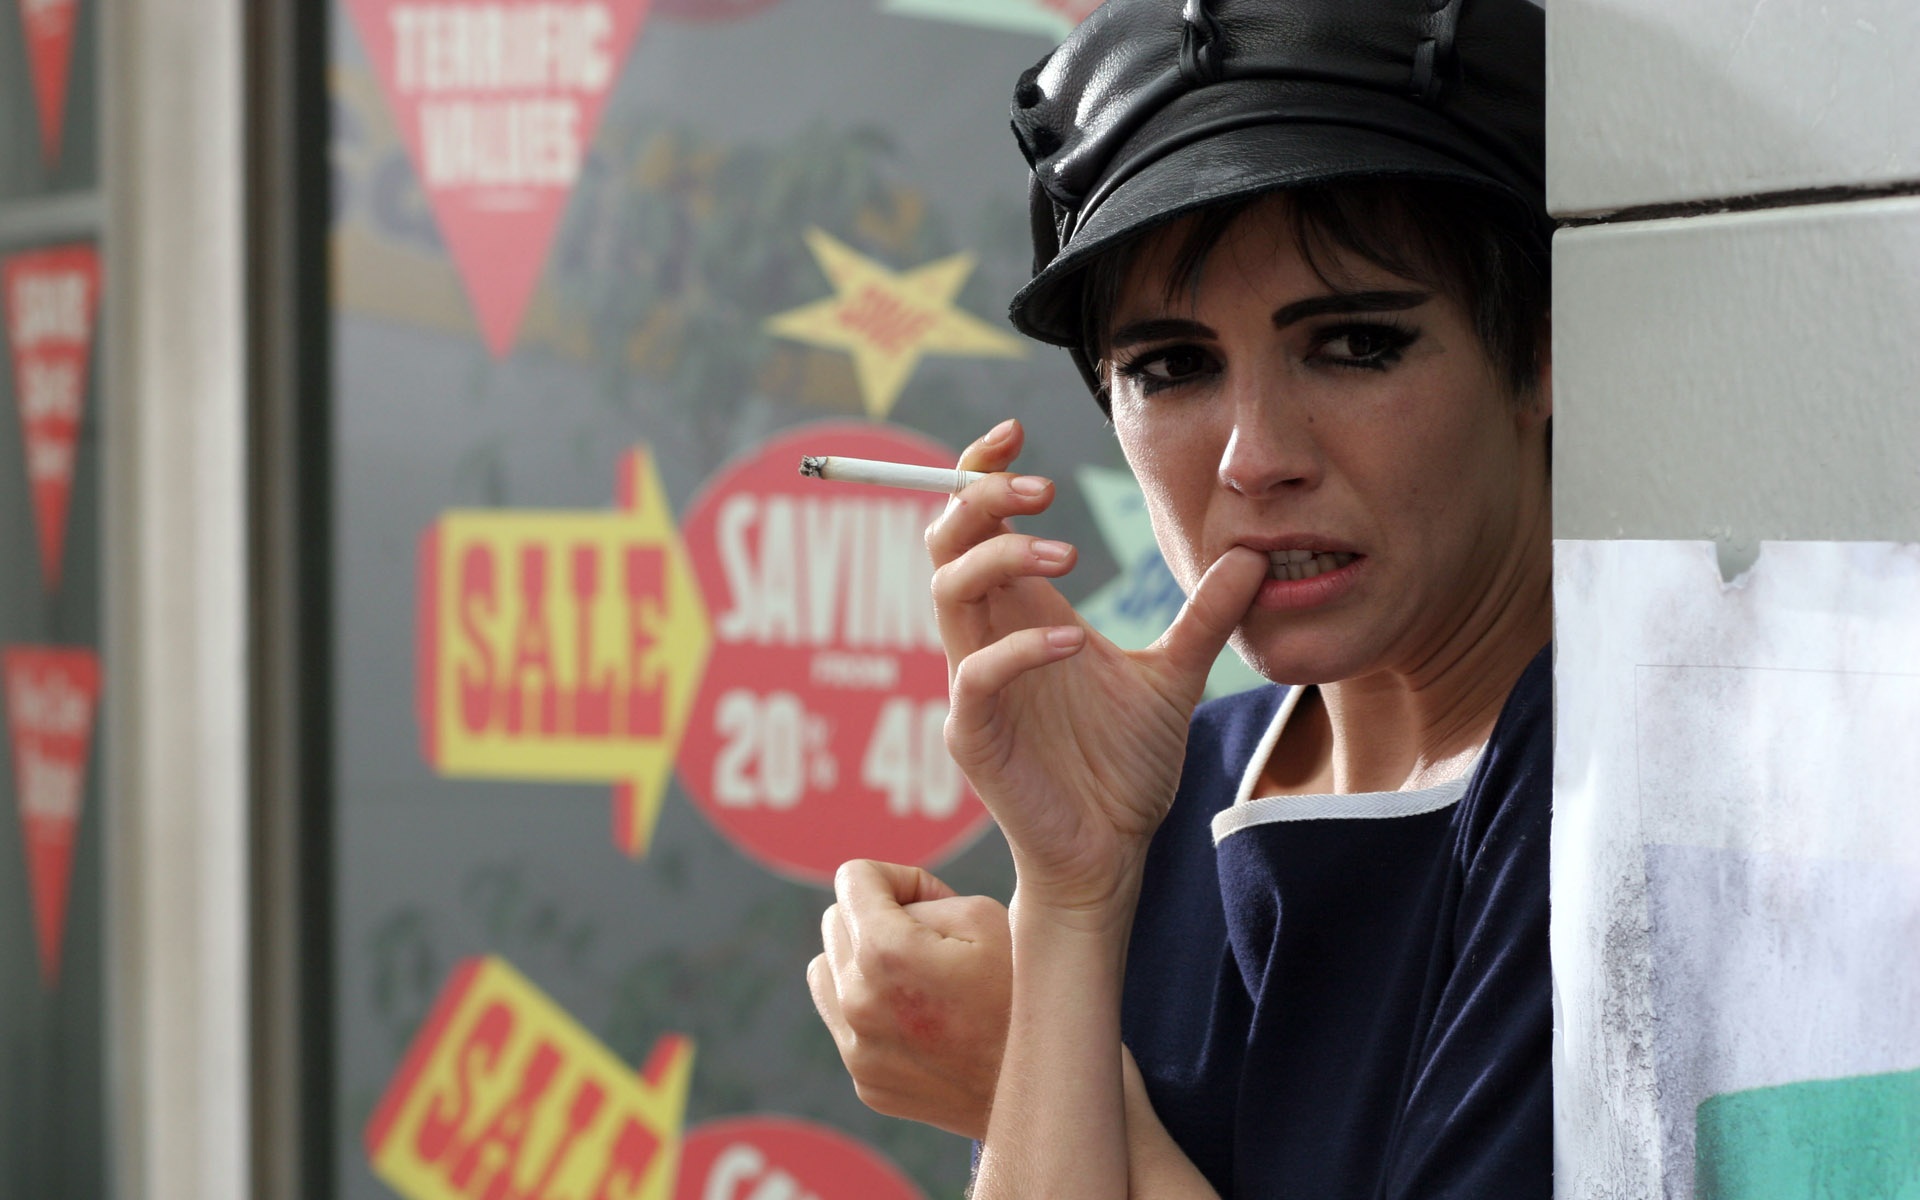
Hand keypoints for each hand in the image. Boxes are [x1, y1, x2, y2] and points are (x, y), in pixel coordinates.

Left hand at [807, 859, 1011, 1138]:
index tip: (932, 902)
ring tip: (919, 980)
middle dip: (879, 918)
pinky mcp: (866, 1083)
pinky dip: (874, 1012)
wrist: (1048, 1089)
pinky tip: (924, 1023)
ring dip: (862, 963)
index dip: (896, 878)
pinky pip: (846, 1024)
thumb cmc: (1024, 991)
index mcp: (884, 953)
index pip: (852, 878)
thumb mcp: (986, 916)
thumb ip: (919, 896)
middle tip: (934, 942)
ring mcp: (858, 1051)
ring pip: (827, 971)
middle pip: (836, 923)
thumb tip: (885, 910)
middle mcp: (858, 1004)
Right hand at [928, 419, 1266, 916]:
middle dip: (983, 499)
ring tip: (1066, 550)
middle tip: (1044, 488)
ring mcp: (973, 687)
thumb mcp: (1174, 676)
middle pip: (945, 541)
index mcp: (1019, 613)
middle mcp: (986, 639)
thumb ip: (1203, 616)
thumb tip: (1254, 556)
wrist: (1111, 855)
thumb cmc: (1123, 770)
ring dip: (998, 557)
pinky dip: (1018, 650)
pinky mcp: (974, 736)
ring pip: (947, 594)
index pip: (974, 522)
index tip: (1016, 431)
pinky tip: (1073, 641)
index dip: (980, 470)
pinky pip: (975, 677)